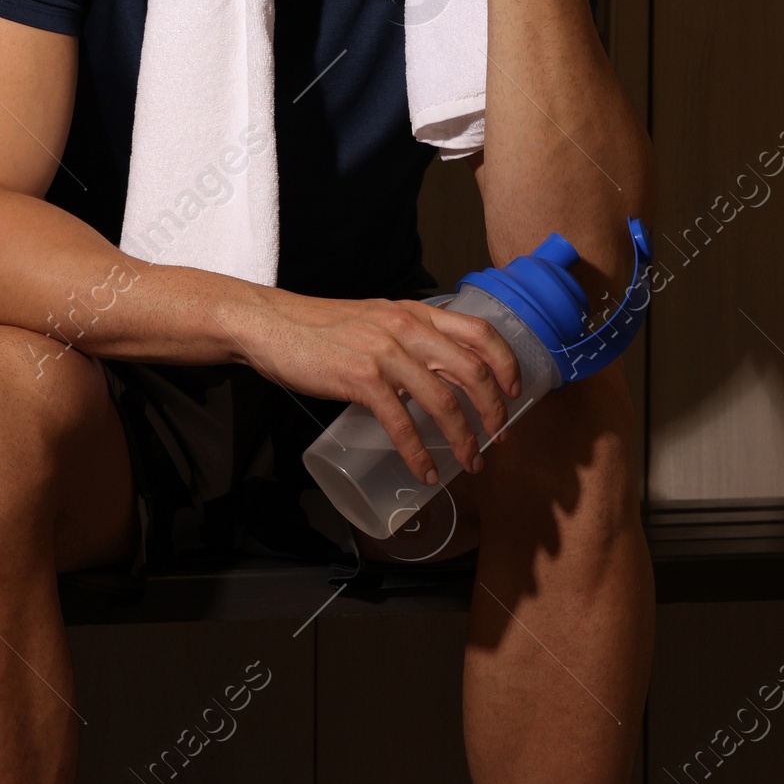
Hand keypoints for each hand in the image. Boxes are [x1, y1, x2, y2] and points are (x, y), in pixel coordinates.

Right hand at [232, 289, 522, 485]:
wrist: (269, 324)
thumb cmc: (317, 326)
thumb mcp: (374, 319)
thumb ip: (406, 338)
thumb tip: (435, 373)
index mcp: (415, 313)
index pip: (480, 332)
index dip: (505, 364)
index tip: (514, 392)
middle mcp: (407, 328)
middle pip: (472, 372)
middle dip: (494, 412)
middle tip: (498, 439)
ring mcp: (385, 353)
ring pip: (444, 401)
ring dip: (464, 440)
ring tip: (469, 463)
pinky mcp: (361, 379)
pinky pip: (402, 423)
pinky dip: (418, 453)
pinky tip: (424, 471)